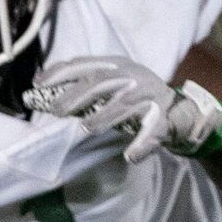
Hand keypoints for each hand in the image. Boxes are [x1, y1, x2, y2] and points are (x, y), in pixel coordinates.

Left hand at [27, 55, 221, 162]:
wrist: (182, 109)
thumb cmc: (136, 96)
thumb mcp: (112, 84)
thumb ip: (85, 87)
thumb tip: (43, 93)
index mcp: (118, 64)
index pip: (85, 65)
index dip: (61, 72)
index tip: (38, 83)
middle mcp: (134, 76)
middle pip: (101, 82)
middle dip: (76, 95)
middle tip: (56, 110)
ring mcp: (151, 95)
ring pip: (125, 104)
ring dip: (104, 117)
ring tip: (86, 128)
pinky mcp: (165, 117)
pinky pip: (153, 132)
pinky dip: (142, 145)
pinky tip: (130, 157)